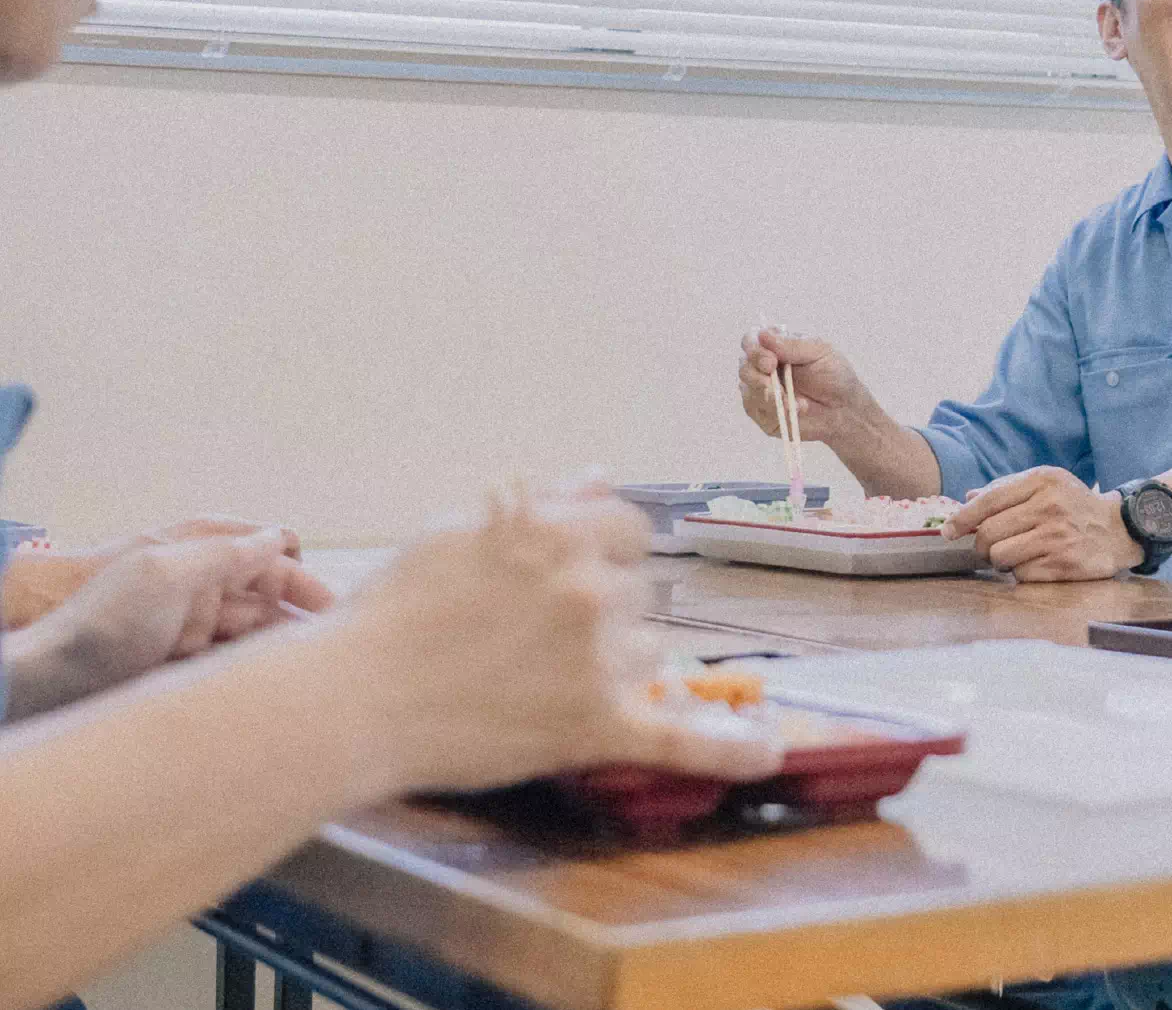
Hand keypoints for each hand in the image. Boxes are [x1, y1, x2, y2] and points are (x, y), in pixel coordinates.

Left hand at [33, 528, 335, 699]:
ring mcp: (186, 633)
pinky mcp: (176, 671)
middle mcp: (196, 593)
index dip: (304, 585)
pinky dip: (249, 676)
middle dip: (299, 623)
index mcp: (196, 560)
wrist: (49, 680)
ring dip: (277, 654)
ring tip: (311, 675)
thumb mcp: (168, 573)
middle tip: (336, 651)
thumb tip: (280, 536)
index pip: (267, 564)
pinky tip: (270, 689)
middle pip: (265, 604)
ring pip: (251, 639)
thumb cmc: (102, 622)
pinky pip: (226, 669)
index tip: (341, 611)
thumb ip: (228, 553)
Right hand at [329, 487, 784, 794]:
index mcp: (558, 531)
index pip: (629, 529)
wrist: (349, 703)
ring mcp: (597, 656)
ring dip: (619, 662)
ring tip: (543, 683)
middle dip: (602, 610)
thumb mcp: (460, 534)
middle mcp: (588, 585)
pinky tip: (772, 748)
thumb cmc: (389, 615)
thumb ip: (543, 505)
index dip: (605, 553)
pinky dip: (731, 747)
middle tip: (536, 641)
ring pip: (650, 650)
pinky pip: (681, 737)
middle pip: (638, 592)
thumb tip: (601, 474)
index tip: (578, 575)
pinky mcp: (595, 725)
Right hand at [737, 329, 876, 444]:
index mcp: (775, 347)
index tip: (771, 361)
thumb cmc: (834, 375)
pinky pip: (757, 411)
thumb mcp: (820, 352)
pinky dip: (776, 411)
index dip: (754, 349)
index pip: (751, 341)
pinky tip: (796, 410)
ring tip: (795, 403)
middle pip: (744, 366)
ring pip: (747, 390)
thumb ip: (793, 345)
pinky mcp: (763, 413)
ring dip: (769, 397)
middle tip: (776, 386)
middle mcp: (763, 367)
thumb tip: (764, 335)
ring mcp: (760, 390)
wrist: (845, 408)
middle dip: (757, 376)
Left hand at [944, 467, 1142, 580]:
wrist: (1118, 529)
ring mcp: (1057, 537)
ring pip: (1000, 557)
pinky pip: (1021, 575)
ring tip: (1016, 553)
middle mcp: (1049, 507)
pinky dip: (1021, 572)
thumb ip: (1006, 489)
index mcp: (1042, 481)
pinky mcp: (1064, 565)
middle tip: (988, 546)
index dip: (962, 519)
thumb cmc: (1073, 505)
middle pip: (988, 533)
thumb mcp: (1046, 484)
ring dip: (1000, 560)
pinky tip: (1037, 562)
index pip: (989, 501)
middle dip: (981, 544)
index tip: (947, 531)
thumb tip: (966, 499)